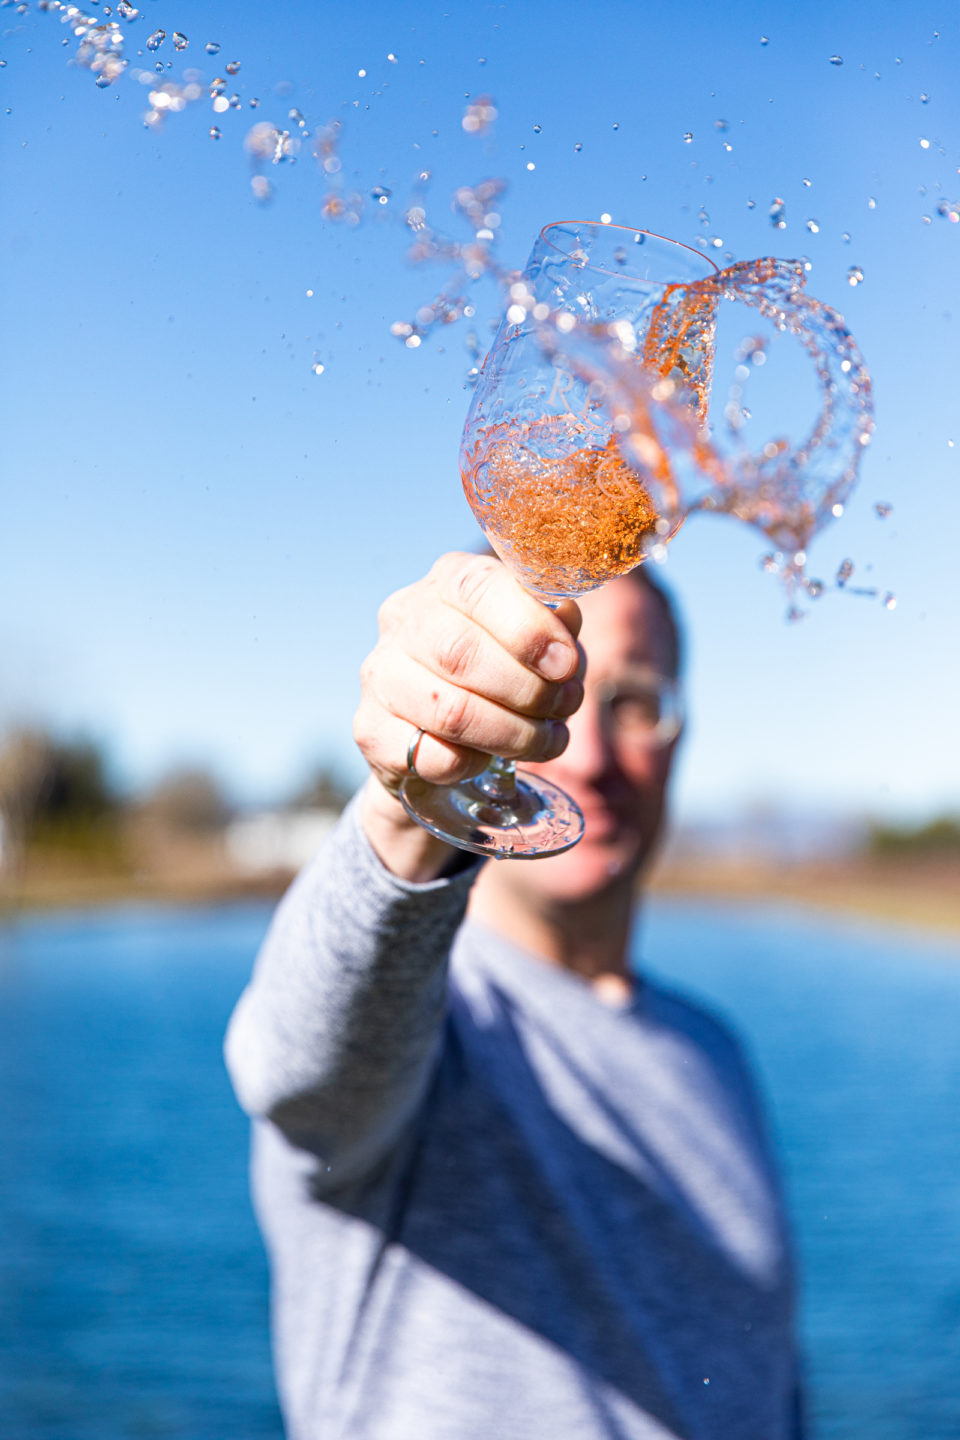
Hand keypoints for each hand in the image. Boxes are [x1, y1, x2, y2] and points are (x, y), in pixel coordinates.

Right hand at [355, 552, 583, 802]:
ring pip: (451, 710)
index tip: (565, 664)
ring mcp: (380, 675)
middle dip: (529, 688)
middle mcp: (402, 620)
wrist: (439, 738)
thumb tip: (565, 621)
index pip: (478, 587)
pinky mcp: (371, 730)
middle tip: (565, 707)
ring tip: (548, 740)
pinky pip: (432, 755)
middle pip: (461, 653)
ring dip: (514, 733)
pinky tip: (491, 759)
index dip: (528, 628)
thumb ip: (555, 625)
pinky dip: (475, 762)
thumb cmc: (499, 676)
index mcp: (445, 582)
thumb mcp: (535, 641)